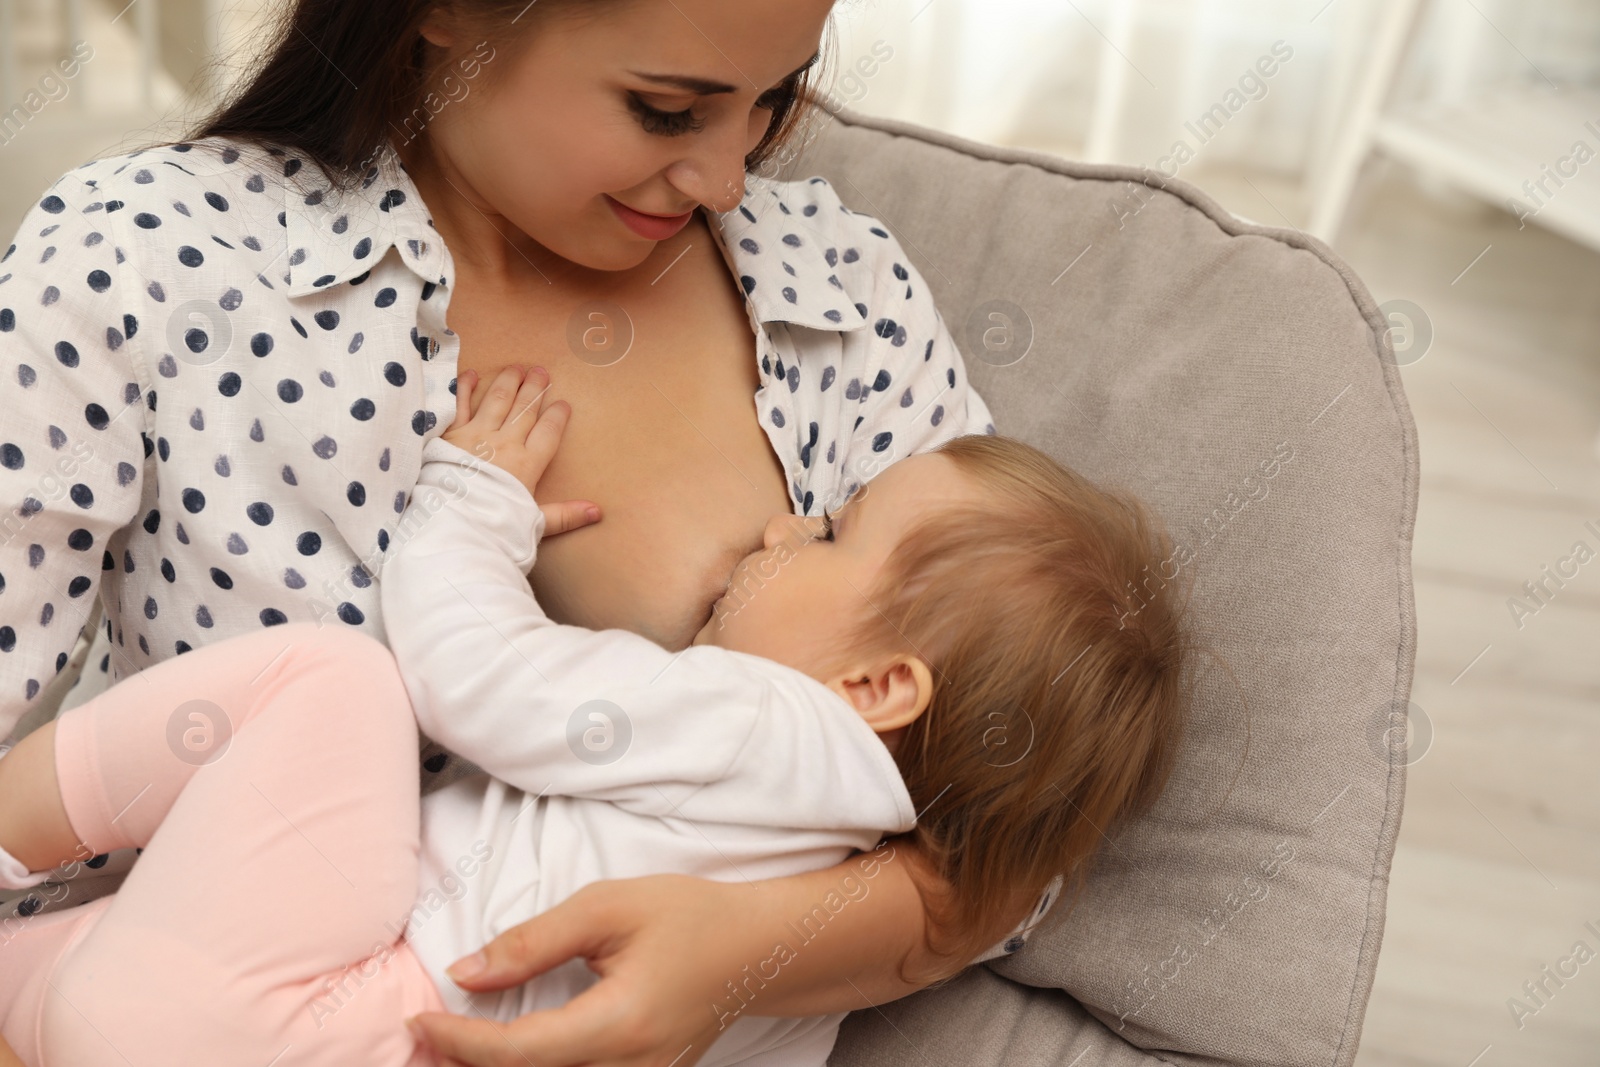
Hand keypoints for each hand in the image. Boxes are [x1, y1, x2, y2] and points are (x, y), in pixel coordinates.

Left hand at [405, 874, 751, 1066]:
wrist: (758, 949)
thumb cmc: (689, 917)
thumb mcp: (608, 908)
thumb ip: (533, 941)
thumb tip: (466, 973)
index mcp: (619, 1024)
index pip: (517, 1052)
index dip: (459, 1041)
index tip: (420, 1019)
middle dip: (468, 1065)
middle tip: (424, 1038)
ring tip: (455, 1046)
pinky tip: (507, 1052)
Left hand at [444, 365, 600, 536]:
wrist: (453, 526)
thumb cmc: (493, 527)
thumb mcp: (534, 523)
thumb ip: (565, 515)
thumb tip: (597, 513)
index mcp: (527, 464)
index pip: (548, 432)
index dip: (557, 416)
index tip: (563, 403)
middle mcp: (504, 444)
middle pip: (524, 410)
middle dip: (535, 389)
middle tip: (542, 371)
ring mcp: (476, 436)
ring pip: (497, 400)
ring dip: (508, 382)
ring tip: (517, 367)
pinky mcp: (450, 436)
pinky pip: (459, 405)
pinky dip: (465, 388)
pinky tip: (471, 374)